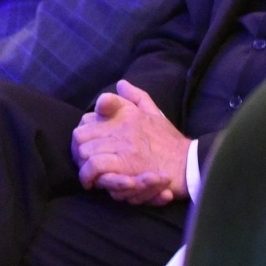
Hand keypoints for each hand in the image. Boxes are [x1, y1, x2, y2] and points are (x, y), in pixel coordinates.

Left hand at [71, 80, 190, 204]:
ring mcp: (122, 144)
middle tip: (84, 163)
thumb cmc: (170, 142)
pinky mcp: (123, 163)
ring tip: (89, 175)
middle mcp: (122, 125)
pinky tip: (92, 182)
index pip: (89, 117)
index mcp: (127, 112)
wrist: (187, 163)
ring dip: (83, 165)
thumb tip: (121, 83)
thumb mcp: (155, 113)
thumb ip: (137, 97)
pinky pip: (94, 165)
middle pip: (80, 135)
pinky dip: (89, 175)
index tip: (90, 143)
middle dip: (79, 151)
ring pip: (84, 150)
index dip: (84, 131)